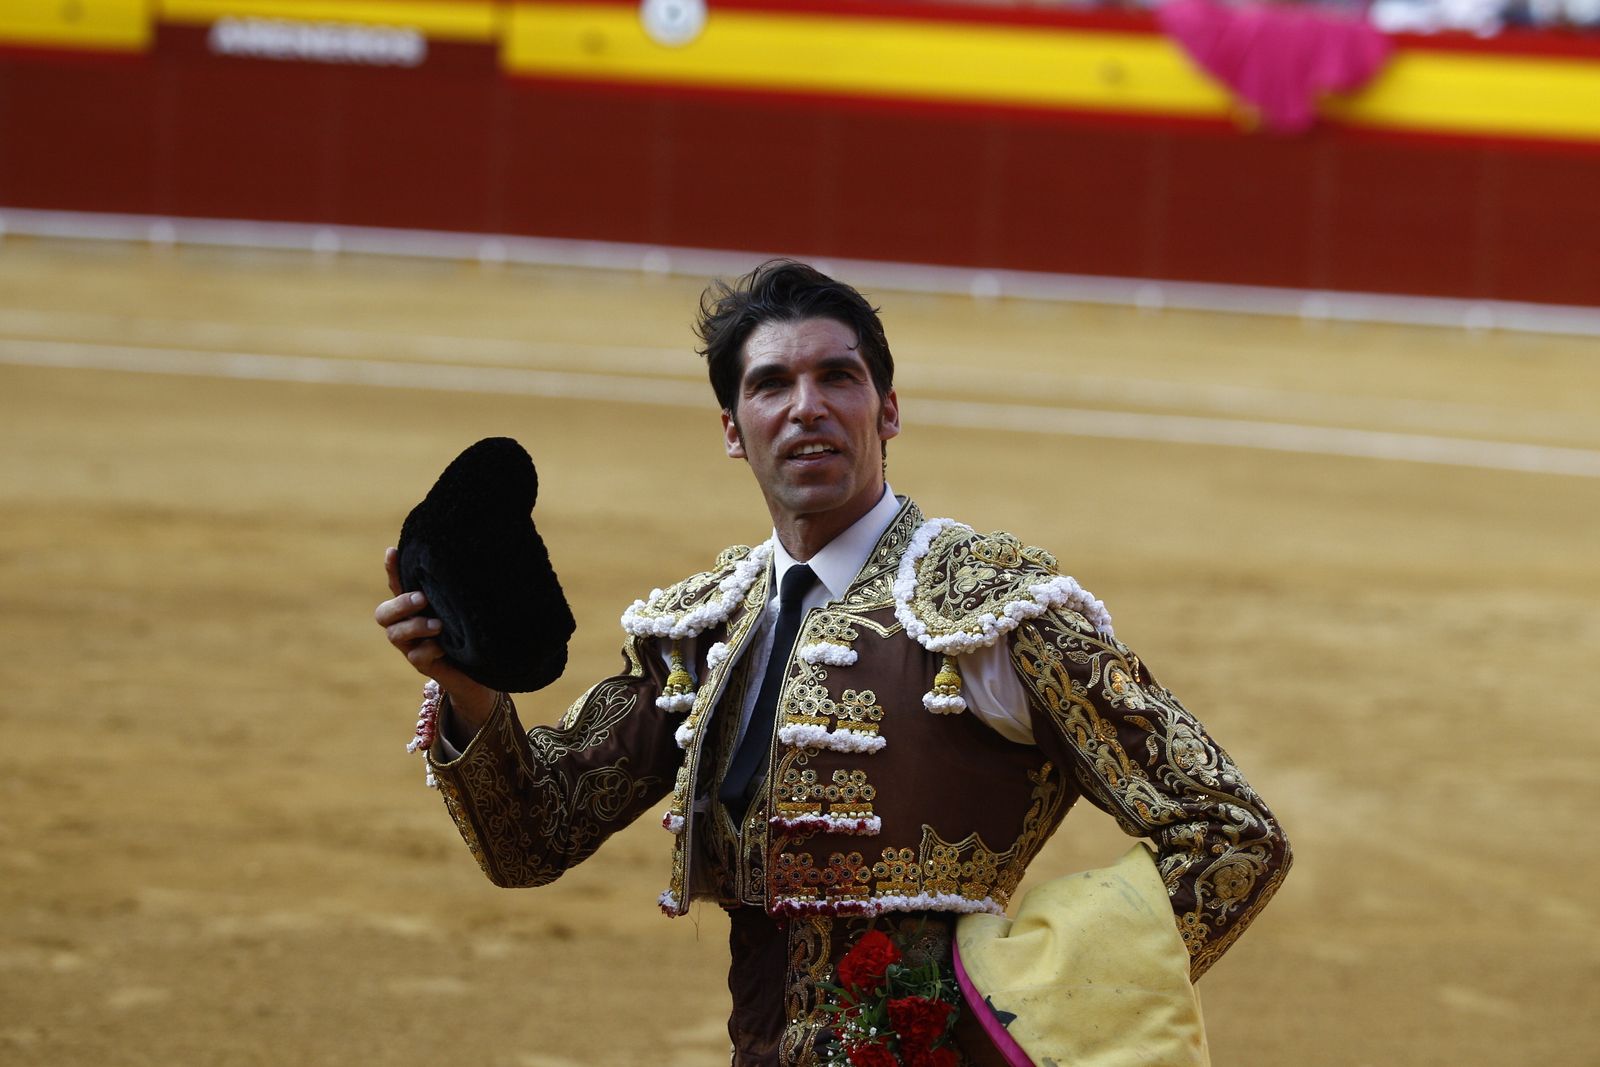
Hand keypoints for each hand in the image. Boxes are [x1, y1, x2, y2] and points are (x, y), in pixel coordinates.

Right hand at [376, 547, 496, 731]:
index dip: (391, 570)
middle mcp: (407, 624)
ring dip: (415, 626)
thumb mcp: (463, 607)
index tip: (392, 552)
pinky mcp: (422, 664)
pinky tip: (444, 648)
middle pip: (383, 613)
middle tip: (422, 599)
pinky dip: (430, 649)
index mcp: (416, 605)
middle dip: (400, 604)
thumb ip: (454, 591)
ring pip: (395, 634)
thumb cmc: (472, 632)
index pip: (397, 584)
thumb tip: (463, 560)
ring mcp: (411, 645)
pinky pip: (416, 655)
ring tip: (438, 625)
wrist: (482, 669)